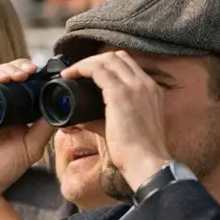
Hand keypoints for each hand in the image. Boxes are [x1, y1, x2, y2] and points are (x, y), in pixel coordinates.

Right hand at [0, 59, 58, 219]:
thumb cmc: (2, 169)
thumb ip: (46, 126)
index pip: (25, 87)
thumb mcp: (33, 146)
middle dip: (23, 67)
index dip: (36, 77)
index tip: (50, 74)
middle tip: (35, 69)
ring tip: (23, 72)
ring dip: (9, 68)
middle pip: (9, 76)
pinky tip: (5, 78)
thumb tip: (60, 105)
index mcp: (15, 114)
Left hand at [62, 51, 169, 189]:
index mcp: (151, 90)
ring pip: (107, 59)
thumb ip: (102, 118)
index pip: (127, 64)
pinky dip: (81, 69)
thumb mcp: (123, 127)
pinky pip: (98, 70)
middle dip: (93, 60)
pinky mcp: (121, 94)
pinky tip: (69, 75)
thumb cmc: (135, 152)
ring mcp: (136, 87)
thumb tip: (78, 118)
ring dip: (85, 63)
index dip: (104, 64)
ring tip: (69, 73)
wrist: (147, 163)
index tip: (86, 74)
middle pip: (118, 57)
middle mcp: (146, 84)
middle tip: (75, 72)